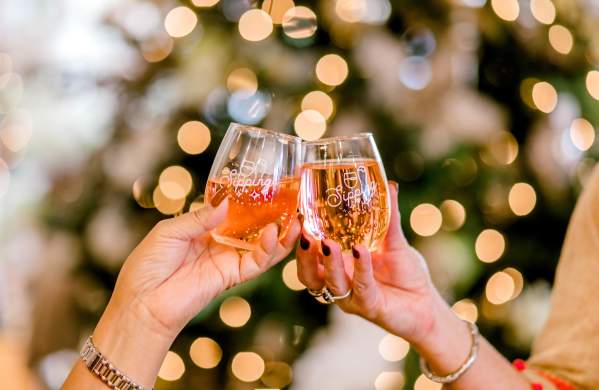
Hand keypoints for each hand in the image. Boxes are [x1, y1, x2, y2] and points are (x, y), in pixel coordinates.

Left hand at [110, 199, 300, 339]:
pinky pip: (256, 262)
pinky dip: (269, 249)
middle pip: (252, 226)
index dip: (249, 199)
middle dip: (272, 214)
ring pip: (262, 245)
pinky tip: (275, 233)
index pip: (232, 210)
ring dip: (279, 232)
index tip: (265, 184)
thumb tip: (227, 202)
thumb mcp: (169, 231)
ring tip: (294, 217)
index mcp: (202, 227)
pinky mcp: (232, 276)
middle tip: (291, 200)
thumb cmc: (147, 266)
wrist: (142, 304)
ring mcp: (227, 259)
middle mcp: (219, 242)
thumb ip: (200, 217)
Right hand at [296, 182, 451, 346]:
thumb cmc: (406, 274)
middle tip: (305, 232)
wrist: (427, 304)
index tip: (299, 215)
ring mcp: (351, 297)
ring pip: (330, 282)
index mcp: (338, 266)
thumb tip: (391, 186)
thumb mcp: (394, 241)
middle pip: (308, 274)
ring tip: (328, 244)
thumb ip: (389, 217)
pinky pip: (360, 288)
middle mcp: (338, 282)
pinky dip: (360, 268)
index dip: (300, 239)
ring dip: (328, 263)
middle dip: (303, 255)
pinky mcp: (369, 307)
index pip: (309, 254)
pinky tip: (360, 250)